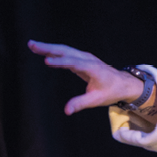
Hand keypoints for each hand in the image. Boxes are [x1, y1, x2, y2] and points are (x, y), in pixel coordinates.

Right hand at [28, 40, 156, 128]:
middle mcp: (87, 59)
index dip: (60, 62)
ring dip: (48, 47)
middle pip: (66, 51)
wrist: (123, 83)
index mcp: (92, 68)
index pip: (74, 63)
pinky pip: (66, 53)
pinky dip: (54, 51)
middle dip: (48, 48)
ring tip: (32, 45)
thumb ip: (81, 103)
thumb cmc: (111, 91)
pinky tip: (42, 51)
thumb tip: (67, 111)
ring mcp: (84, 57)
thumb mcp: (97, 100)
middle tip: (32, 45)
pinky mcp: (81, 58)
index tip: (46, 61)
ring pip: (64, 49)